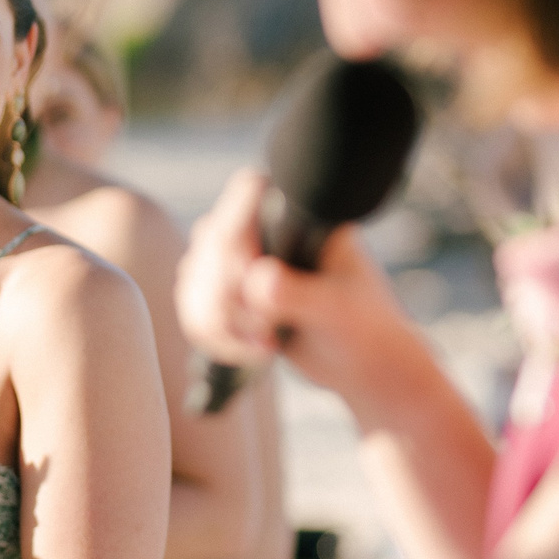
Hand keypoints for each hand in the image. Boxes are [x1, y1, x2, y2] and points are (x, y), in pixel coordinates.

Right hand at [175, 168, 425, 406]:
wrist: (364, 364)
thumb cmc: (366, 327)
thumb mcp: (336, 308)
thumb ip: (296, 293)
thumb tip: (255, 281)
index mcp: (303, 217)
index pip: (248, 194)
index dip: (239, 236)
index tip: (255, 280)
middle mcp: (269, 229)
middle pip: (211, 237)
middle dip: (226, 292)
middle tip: (265, 327)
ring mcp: (245, 260)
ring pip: (194, 273)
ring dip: (217, 318)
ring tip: (263, 343)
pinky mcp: (230, 292)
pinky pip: (193, 302)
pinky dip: (212, 333)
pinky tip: (249, 350)